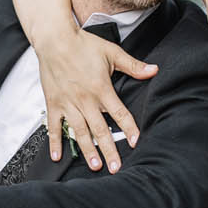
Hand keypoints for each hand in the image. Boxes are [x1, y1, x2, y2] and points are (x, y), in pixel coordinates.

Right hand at [37, 27, 155, 172]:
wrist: (55, 40)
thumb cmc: (83, 45)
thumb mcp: (112, 52)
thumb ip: (133, 65)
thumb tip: (154, 70)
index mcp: (101, 89)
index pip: (119, 113)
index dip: (129, 128)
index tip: (136, 142)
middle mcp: (85, 100)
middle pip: (100, 130)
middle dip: (109, 150)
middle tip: (115, 168)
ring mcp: (68, 104)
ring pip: (79, 132)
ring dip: (87, 150)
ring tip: (95, 166)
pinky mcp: (54, 104)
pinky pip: (53, 127)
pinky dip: (54, 142)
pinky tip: (56, 156)